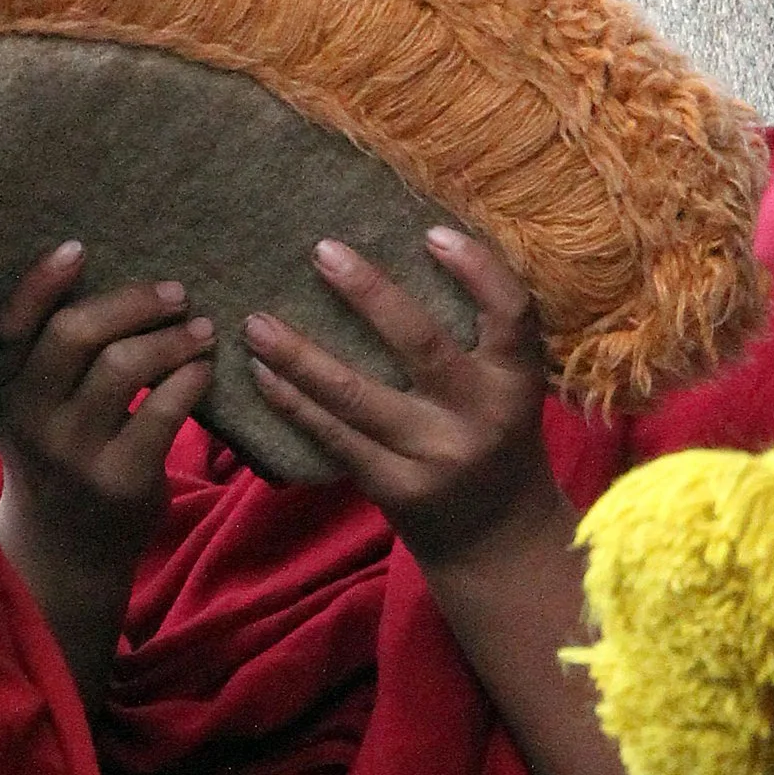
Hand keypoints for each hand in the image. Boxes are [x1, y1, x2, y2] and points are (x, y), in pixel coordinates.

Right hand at [0, 242, 212, 585]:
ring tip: (201, 329)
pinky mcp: (119, 479)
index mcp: (1, 387)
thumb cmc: (57, 449)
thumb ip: (45, 350)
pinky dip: (190, 379)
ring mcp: (73, 451)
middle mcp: (29, 417)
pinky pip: (163, 411)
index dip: (42, 281)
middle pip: (75, 333)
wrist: (66, 547)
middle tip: (175, 291)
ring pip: (124, 366)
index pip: (11, 323)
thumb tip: (97, 262)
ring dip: (172, 338)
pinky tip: (204, 370)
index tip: (80, 247)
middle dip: (132, 302)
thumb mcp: (31, 403)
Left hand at [244, 228, 569, 570]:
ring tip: (256, 322)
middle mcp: (480, 416)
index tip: (431, 232)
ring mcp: (434, 456)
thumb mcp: (508, 391)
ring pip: (357, 395)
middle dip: (368, 293)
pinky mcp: (395, 489)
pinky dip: (295, 404)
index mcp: (517, 382)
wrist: (499, 542)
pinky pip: (335, 438)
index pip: (511, 313)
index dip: (476, 269)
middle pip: (421, 343)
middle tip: (321, 251)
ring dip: (300, 355)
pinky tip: (263, 376)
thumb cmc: (499, 442)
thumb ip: (477, 341)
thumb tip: (410, 253)